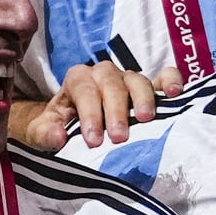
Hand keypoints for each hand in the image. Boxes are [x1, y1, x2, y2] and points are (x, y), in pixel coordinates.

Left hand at [29, 62, 179, 150]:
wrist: (71, 124)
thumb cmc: (58, 127)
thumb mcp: (41, 133)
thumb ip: (44, 134)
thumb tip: (58, 137)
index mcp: (77, 79)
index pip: (84, 89)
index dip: (89, 113)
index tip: (94, 140)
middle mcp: (103, 74)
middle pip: (112, 83)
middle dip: (116, 110)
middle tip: (119, 137)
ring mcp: (128, 79)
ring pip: (137, 79)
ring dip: (143, 98)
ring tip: (146, 119)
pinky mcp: (150, 88)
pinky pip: (165, 76)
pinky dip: (171, 81)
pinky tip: (175, 93)